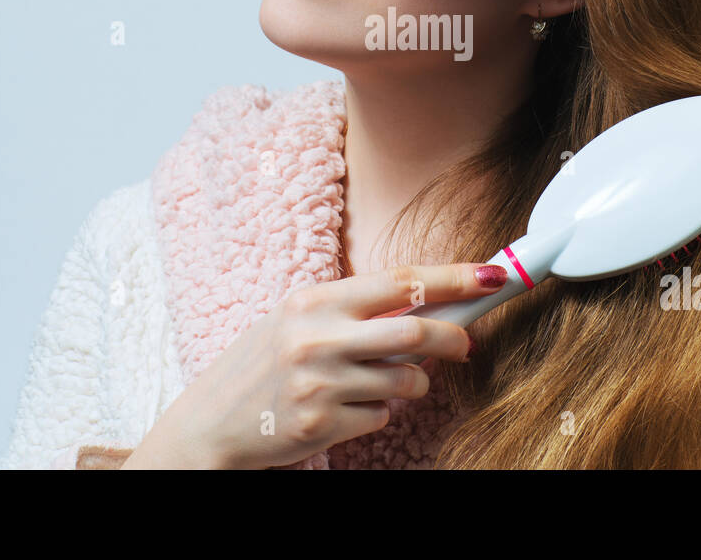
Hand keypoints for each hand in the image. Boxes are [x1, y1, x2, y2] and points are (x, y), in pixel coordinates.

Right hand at [121, 262, 506, 468]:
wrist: (207, 425)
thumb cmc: (258, 367)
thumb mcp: (296, 321)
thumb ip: (354, 312)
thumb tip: (427, 307)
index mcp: (315, 301)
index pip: (401, 281)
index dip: (454, 277)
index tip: (493, 276)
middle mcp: (317, 338)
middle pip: (416, 331)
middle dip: (454, 337)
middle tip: (467, 344)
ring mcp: (320, 383)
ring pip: (405, 381)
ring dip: (410, 384)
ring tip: (382, 383)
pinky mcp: (322, 425)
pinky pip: (380, 416)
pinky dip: (376, 413)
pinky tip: (344, 408)